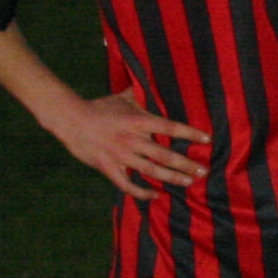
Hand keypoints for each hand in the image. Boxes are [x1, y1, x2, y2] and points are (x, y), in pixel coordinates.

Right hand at [56, 89, 210, 201]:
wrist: (70, 120)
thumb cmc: (100, 108)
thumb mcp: (124, 98)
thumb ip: (143, 94)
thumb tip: (159, 82)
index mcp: (138, 122)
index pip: (170, 128)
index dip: (190, 133)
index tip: (207, 139)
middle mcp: (132, 140)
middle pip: (164, 155)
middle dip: (186, 164)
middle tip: (203, 171)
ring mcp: (120, 155)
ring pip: (151, 171)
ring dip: (171, 177)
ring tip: (189, 181)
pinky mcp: (108, 167)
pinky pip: (127, 184)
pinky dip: (141, 192)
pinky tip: (155, 195)